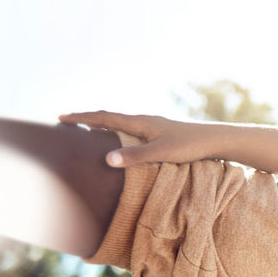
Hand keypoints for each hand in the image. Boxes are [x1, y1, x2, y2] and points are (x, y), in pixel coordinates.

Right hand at [59, 111, 218, 167]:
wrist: (216, 140)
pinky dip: (118, 131)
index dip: (82, 118)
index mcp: (140, 122)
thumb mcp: (161, 153)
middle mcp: (145, 121)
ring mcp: (154, 126)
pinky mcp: (162, 133)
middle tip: (68, 121)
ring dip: (103, 125)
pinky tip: (122, 139)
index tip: (61, 118)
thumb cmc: (190, 146)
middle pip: (110, 117)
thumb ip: (135, 157)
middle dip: (88, 119)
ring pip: (121, 122)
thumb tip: (107, 159)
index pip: (104, 118)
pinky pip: (132, 129)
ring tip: (89, 130)